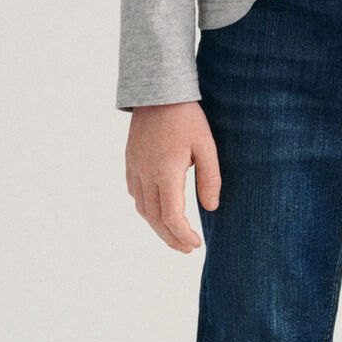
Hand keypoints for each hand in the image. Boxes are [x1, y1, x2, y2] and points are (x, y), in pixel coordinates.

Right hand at [125, 101, 221, 251]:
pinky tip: (158, 213)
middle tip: (187, 249)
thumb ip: (209, 178)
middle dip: (171, 238)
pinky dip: (146, 210)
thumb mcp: (206, 146)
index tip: (196, 244)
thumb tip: (211, 208)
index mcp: (165, 172)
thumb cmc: (186, 118)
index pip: (171, 216)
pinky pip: (135, 194)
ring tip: (175, 236)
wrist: (158, 93)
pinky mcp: (130, 162)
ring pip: (142, 209)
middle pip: (154, 218)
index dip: (182, 235)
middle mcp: (145, 174)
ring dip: (157, 227)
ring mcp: (135, 169)